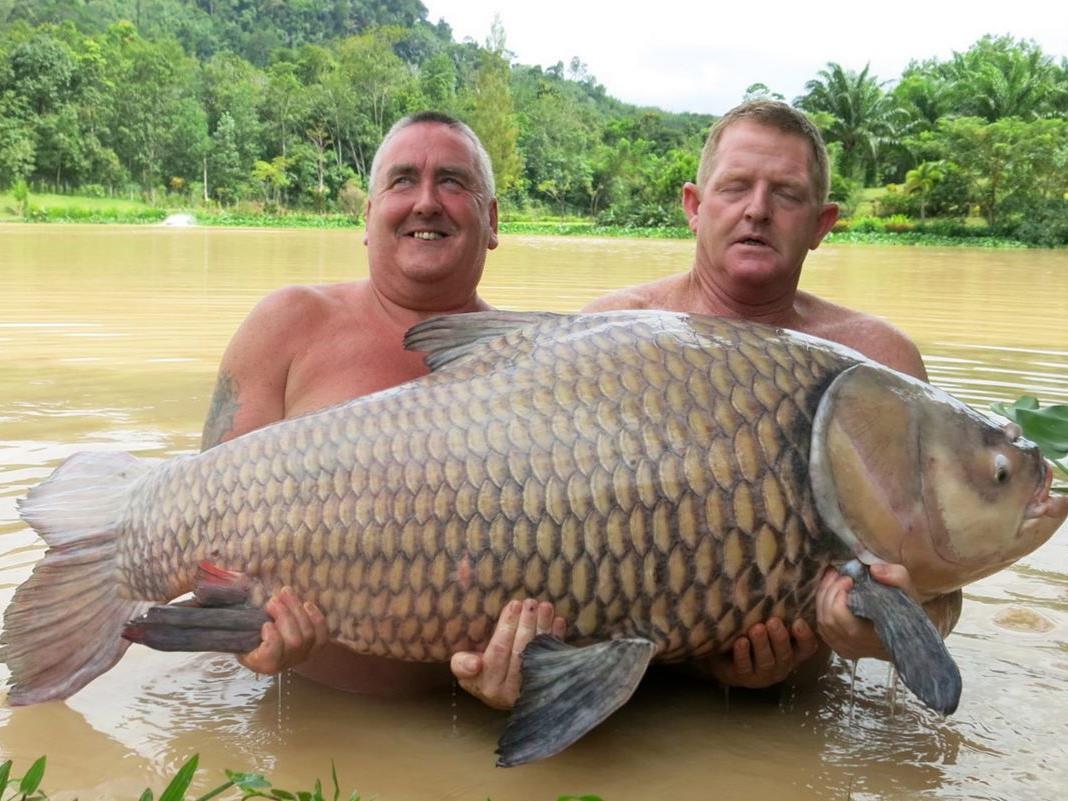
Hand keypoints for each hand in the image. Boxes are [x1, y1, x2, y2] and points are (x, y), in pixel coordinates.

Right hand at [237, 586, 328, 673]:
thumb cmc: (247, 639)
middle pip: (294, 640)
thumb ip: (230, 623)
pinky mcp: (314, 648)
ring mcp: (302, 656)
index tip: (265, 623)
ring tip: (285, 593)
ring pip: (308, 634)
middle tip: (273, 600)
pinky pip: (322, 635)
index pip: (273, 654)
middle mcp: (285, 663)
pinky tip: (307, 604)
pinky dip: (317, 618)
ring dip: (297, 609)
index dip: (273, 638)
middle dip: (286, 616)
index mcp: (263, 663)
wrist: (265, 649)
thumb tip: (208, 601)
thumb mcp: (235, 635)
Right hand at [450, 599, 565, 709]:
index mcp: (488, 685)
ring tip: (545, 606)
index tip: (513, 605)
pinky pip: (554, 660)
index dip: (507, 627)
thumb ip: (462, 664)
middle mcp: (510, 690)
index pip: (499, 651)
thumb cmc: (481, 672)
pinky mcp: (548, 684)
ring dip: (544, 628)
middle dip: (527, 624)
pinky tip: (558, 621)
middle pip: (520, 651)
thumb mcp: (463, 669)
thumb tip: (476, 663)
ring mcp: (531, 689)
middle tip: (530, 602)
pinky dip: (557, 639)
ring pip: (539, 654)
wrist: (504, 692)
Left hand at [707, 617, 820, 687]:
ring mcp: (763, 674)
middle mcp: (781, 665)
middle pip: (785, 654)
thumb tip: (791, 583)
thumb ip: (781, 613)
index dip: (805, 637)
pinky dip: (742, 654)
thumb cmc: (755, 635)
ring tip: (756, 629)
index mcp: (792, 651)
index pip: (807, 648)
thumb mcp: (769, 625)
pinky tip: (740, 642)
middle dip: (779, 638)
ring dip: (762, 644)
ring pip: (766, 661)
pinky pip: (744, 667)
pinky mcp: (742, 677)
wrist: (727, 658)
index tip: (798, 622)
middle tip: (773, 621)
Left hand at [816, 563, 916, 660]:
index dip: (837, 593)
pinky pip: (822, 628)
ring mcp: (846, 649)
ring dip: (824, 597)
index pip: (839, 615)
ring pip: (821, 622)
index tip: (849, 578)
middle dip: (829, 590)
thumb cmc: (906, 612)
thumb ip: (896, 576)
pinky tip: (831, 593)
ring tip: (834, 579)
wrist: (909, 636)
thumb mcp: (907, 590)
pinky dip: (823, 608)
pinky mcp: (840, 648)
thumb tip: (875, 569)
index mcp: (871, 634)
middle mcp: (855, 645)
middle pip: (827, 618)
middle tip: (838, 574)